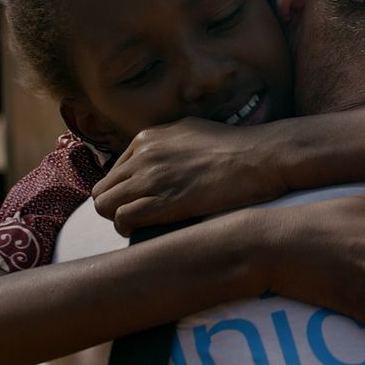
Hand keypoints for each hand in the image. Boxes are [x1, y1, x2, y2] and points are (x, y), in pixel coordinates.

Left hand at [93, 118, 288, 236]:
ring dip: (119, 219)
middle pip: (104, 190)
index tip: (140, 203)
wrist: (260, 156)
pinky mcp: (164, 200)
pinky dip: (128, 228)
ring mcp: (151, 177)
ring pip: (105, 205)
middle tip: (138, 219)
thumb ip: (166, 147)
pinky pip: (123, 218)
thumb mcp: (190, 133)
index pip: (113, 173)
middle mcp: (143, 155)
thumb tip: (157, 162)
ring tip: (141, 226)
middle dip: (116, 207)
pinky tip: (143, 231)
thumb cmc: (235, 148)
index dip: (124, 192)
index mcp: (147, 139)